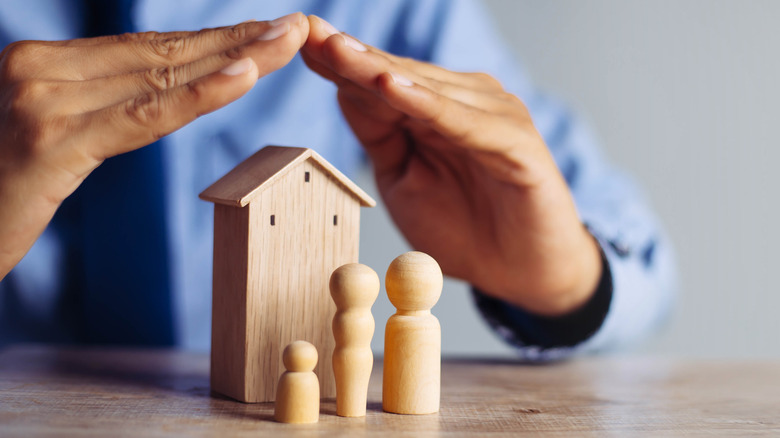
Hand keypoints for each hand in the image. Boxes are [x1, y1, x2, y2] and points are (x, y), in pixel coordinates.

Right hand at [0, 13, 309, 279]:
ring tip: (288, 41)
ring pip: (162, 76)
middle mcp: (40, 68)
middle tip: (295, 26)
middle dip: (237, 40)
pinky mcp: (52, 142)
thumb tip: (149, 96)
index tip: (264, 32)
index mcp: (45, 64)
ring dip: (236, 58)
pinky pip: (143, 116)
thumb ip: (94, 112)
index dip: (212, 40)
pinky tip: (244, 75)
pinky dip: (199, 96)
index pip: (148, 49)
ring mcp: (43, 100)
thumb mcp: (49, 141)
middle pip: (164, 53)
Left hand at [303, 16, 601, 315]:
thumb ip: (379, 134)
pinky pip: (464, 122)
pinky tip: (392, 88)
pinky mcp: (516, 142)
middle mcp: (464, 101)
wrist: (523, 272)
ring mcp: (493, 116)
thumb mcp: (403, 178)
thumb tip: (343, 88)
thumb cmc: (465, 227)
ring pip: (426, 90)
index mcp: (433, 109)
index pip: (378, 79)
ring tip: (336, 50)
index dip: (337, 62)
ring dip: (378, 69)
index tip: (294, 41)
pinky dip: (428, 105)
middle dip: (349, 54)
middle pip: (396, 74)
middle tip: (305, 30)